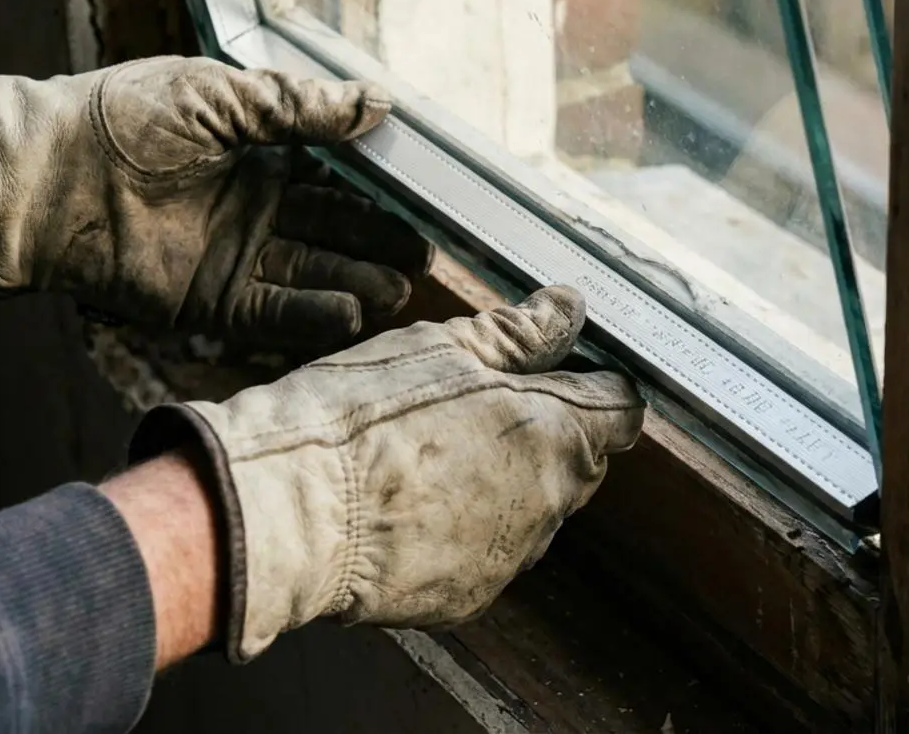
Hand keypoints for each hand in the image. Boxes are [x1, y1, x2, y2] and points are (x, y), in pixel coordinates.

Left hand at [0, 56, 432, 349]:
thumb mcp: (224, 95)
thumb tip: (379, 103)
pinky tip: (351, 313)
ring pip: (310, 275)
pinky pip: (271, 312)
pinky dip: (311, 315)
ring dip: (355, 284)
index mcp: (256, 155)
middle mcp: (251, 210)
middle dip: (379, 245)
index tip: (425, 201)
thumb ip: (302, 108)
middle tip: (424, 258)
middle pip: (332, 233)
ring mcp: (230, 258)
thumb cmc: (126, 118)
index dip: (379, 192)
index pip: (334, 179)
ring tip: (400, 290)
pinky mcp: (206, 301)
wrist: (47, 173)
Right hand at [130, 285, 644, 661]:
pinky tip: (408, 505)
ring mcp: (510, 558)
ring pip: (531, 509)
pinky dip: (460, 529)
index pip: (621, 407)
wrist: (287, 516)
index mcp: (556, 433)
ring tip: (428, 454)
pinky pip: (484, 553)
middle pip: (579, 461)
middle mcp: (549, 504)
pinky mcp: (468, 598)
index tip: (557, 370)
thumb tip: (567, 309)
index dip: (593, 383)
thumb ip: (519, 333)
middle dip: (546, 432)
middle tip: (475, 404)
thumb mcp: (441, 349)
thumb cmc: (360, 420)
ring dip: (502, 482)